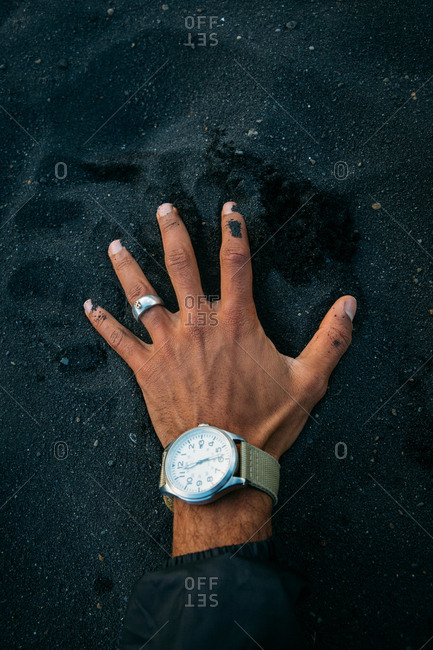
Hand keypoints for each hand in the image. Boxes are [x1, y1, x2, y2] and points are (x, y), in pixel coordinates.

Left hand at [84, 201, 355, 462]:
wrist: (223, 461)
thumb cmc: (264, 423)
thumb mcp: (309, 381)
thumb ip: (331, 339)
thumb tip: (351, 305)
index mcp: (236, 322)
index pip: (237, 262)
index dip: (234, 230)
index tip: (228, 208)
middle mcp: (199, 324)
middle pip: (181, 266)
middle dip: (172, 232)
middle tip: (163, 209)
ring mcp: (169, 345)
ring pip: (142, 296)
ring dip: (128, 268)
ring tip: (114, 246)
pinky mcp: (147, 370)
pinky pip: (119, 341)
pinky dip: (102, 323)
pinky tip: (88, 306)